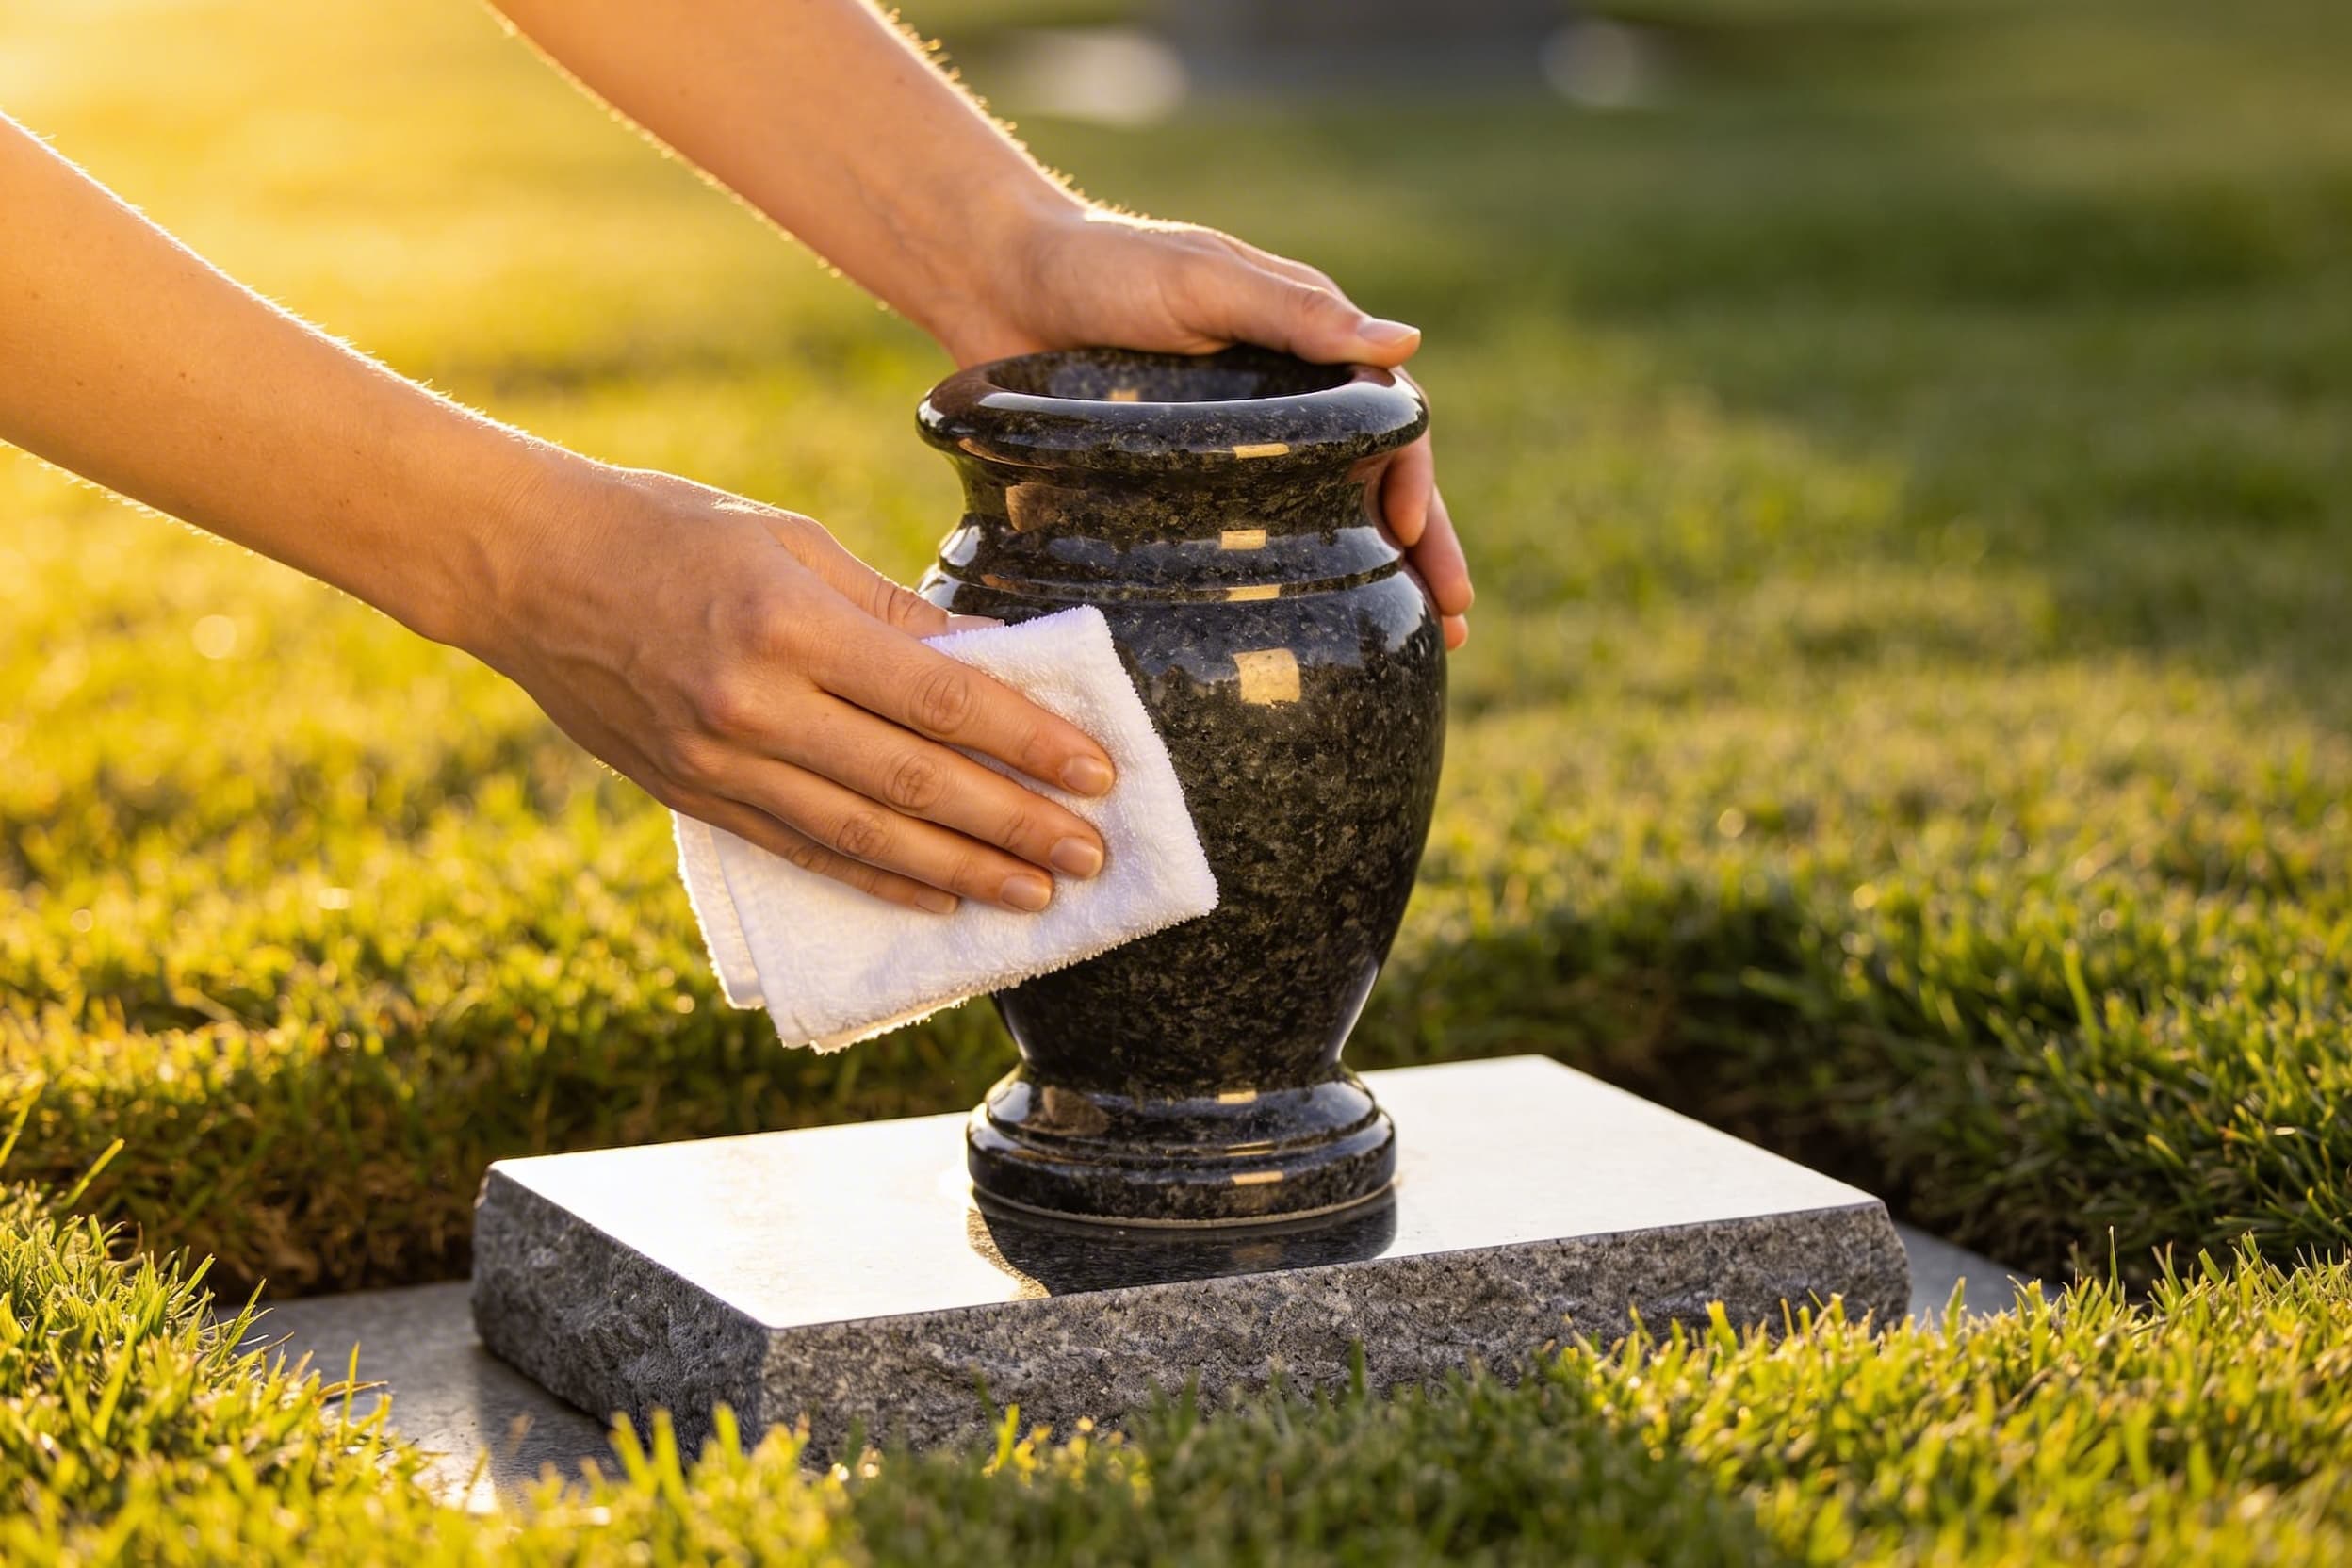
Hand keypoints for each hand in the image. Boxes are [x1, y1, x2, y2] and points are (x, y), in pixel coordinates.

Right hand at [470, 462, 1117, 912]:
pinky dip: (875, 881)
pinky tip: (936, 899)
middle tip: (1090, 858)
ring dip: (960, 873)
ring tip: (1034, 896)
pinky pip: (801, 851)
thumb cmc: (671, 531)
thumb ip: (893, 613)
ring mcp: (719, 760)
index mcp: (792, 623)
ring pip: (864, 835)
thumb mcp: (792, 542)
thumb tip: (991, 664)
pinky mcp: (692, 795)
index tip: (1098, 773)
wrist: (526, 569)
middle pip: (915, 782)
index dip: (1028, 742)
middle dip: (1014, 825)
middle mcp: (757, 703)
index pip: (942, 697)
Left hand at [948, 205, 1472, 649]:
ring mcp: (1231, 454)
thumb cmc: (1101, 265)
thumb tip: (1404, 346)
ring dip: (1368, 583)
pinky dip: (1282, 589)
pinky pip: (1241, 543)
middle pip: (1373, 487)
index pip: (1388, 425)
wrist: (992, 281)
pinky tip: (1299, 637)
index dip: (1415, 482)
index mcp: (1304, 351)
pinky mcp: (1177, 488)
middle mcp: (1281, 407)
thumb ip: (1296, 314)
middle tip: (1453, 626)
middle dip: (1421, 554)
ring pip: (1320, 524)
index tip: (1417, 539)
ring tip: (1409, 647)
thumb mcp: (1203, 282)